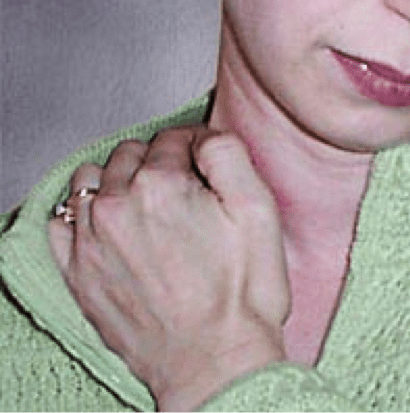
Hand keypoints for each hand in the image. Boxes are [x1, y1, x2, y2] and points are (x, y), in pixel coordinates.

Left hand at [48, 126, 289, 412]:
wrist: (216, 363)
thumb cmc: (241, 293)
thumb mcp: (258, 208)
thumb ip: (228, 153)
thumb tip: (203, 135)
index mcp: (162, 185)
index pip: (174, 137)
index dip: (197, 146)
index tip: (207, 164)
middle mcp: (118, 206)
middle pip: (133, 152)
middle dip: (160, 159)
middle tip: (186, 186)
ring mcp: (91, 240)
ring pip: (95, 177)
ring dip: (120, 178)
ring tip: (148, 200)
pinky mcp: (78, 272)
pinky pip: (62, 217)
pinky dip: (83, 209)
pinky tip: (110, 220)